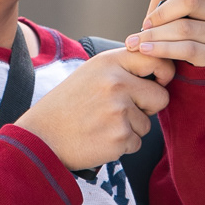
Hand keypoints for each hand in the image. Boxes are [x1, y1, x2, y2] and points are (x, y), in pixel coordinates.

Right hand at [16, 48, 170, 172]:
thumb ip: (121, 69)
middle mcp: (116, 83)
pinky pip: (137, 143)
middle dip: (148, 108)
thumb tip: (159, 68)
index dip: (164, 72)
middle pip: (160, 97)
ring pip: (147, 124)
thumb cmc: (67, 106)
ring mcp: (119, 111)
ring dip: (130, 129)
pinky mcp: (119, 137)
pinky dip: (122, 146)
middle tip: (121, 112)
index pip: (155, 58)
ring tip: (101, 125)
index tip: (158, 82)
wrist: (40, 137)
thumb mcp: (90, 74)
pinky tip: (99, 139)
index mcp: (109, 63)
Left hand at [126, 0, 204, 68]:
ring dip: (155, 34)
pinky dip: (161, 48)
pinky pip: (186, 49)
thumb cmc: (179, 32)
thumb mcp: (171, 10)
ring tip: (137, 41)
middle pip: (193, 1)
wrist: (188, 67)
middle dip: (162, 13)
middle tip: (146, 23)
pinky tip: (146, 49)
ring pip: (185, 28)